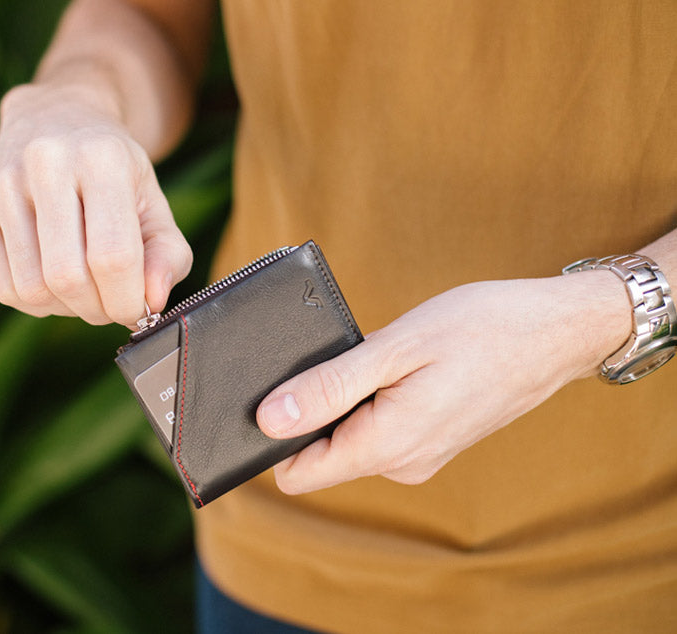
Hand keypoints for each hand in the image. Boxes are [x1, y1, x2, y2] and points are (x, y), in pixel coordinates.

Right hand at [0, 83, 191, 325]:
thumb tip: (153, 302)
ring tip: (86, 291)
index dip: (128, 299)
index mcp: (101, 157)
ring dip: (67, 309)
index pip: (112, 256)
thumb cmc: (115, 171)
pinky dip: (37, 303)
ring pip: (33, 288)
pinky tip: (55, 284)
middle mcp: (46, 164)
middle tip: (112, 305)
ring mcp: (3, 185)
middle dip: (97, 309)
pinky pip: (5, 287)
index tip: (139, 310)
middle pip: (68, 277)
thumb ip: (169, 255)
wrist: (56, 118)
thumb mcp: (154, 202)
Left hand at [256, 273, 631, 492]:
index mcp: (389, 447)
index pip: (298, 474)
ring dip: (344, 402)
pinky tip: (392, 366)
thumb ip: (328, 388)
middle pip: (321, 456)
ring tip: (371, 357)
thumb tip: (268, 420)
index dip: (275, 438)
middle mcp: (402, 465)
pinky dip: (371, 402)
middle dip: (311, 412)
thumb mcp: (395, 348)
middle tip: (333, 358)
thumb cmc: (482, 328)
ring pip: (349, 440)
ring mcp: (420, 457)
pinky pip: (378, 431)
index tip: (275, 393)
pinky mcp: (431, 441)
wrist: (556, 331)